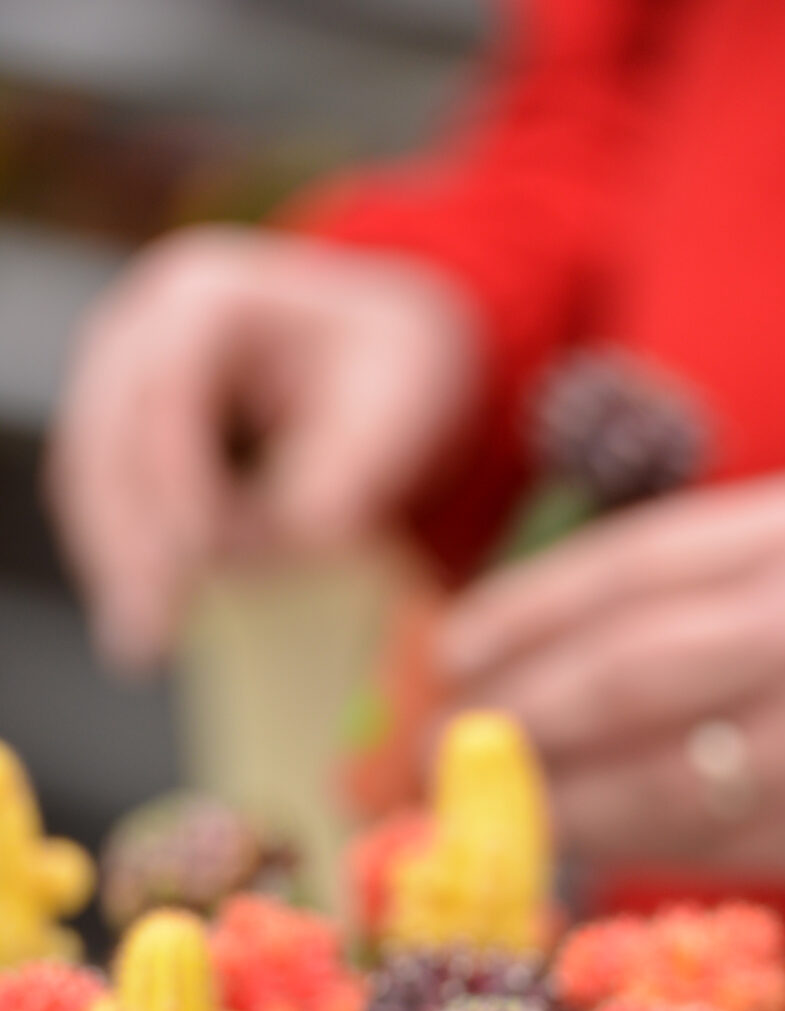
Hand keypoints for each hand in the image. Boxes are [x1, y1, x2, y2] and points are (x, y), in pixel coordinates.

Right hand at [48, 226, 486, 669]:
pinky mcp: (126, 435)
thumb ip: (346, 467)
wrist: (383, 351)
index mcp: (210, 295)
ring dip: (116, 562)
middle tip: (156, 627)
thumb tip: (294, 537)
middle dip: (128, 538)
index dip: (176, 476)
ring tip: (145, 644)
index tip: (204, 554)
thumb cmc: (394, 366)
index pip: (166, 388)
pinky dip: (126, 560)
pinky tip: (149, 622)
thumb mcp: (398, 403)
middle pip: (104, 437)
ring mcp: (123, 381)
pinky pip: (106, 501)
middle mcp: (145, 328)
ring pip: (90, 477)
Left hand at [437, 471, 784, 895]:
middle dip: (510, 717)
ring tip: (484, 807)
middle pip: (613, 675)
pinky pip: (692, 841)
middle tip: (442, 745)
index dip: (515, 618)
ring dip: (543, 798)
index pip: (616, 571)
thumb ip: (693, 574)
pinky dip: (615, 844)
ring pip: (643, 773)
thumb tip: (540, 641)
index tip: (452, 653)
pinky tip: (568, 845)